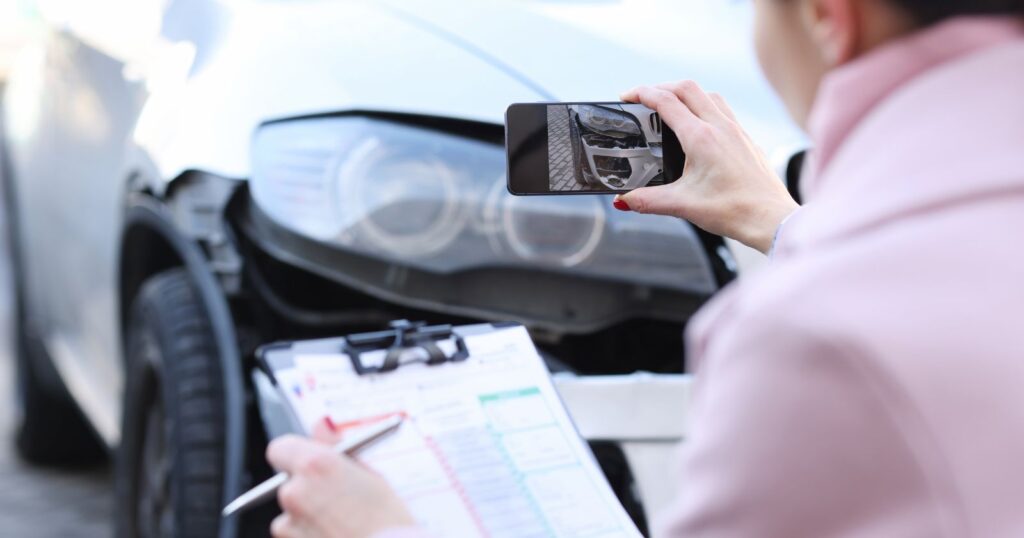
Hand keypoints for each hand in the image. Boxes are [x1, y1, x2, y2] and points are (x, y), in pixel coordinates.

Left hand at [266, 421, 415, 537]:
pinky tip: (335, 537)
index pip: (281, 448)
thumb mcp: (373, 476)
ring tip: (341, 526)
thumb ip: (337, 446)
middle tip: (338, 501)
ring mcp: (289, 524)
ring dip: (308, 518)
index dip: (295, 455)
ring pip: (290, 515)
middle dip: (308, 490)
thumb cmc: (389, 524)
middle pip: (288, 484)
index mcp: (316, 465)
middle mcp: (295, 492)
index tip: (311, 463)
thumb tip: (320, 426)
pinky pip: (294, 537)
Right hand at [618, 81, 798, 253]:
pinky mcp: (746, 139)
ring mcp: (736, 130)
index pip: (666, 102)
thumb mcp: (683, 206)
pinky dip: (704, 106)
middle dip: (661, 87)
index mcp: (701, 138)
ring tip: (670, 105)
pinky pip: (723, 109)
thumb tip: (624, 200)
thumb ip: (648, 200)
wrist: (771, 219)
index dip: (642, 93)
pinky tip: (699, 124)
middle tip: (643, 98)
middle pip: (687, 88)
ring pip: (708, 95)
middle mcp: (720, 127)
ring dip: (685, 93)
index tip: (627, 96)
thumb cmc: (735, 211)